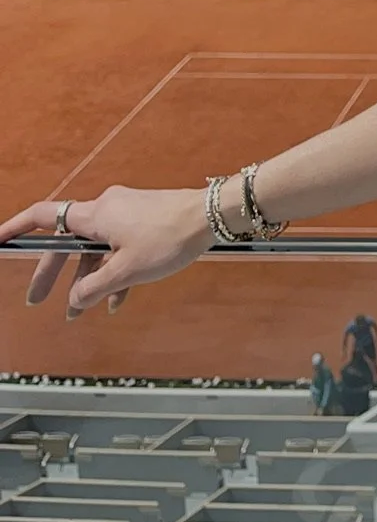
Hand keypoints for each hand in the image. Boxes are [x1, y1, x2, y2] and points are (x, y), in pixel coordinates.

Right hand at [0, 186, 210, 318]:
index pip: (44, 216)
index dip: (16, 228)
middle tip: (36, 301)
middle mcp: (107, 209)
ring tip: (81, 312)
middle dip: (51, 272)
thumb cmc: (170, 237)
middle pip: (67, 241)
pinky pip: (118, 248)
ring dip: (87, 279)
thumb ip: (94, 288)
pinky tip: (119, 301)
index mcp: (95, 215)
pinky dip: (113, 272)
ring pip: (95, 248)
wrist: (212, 216)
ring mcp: (126, 214)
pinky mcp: (144, 221)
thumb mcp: (126, 271)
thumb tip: (75, 300)